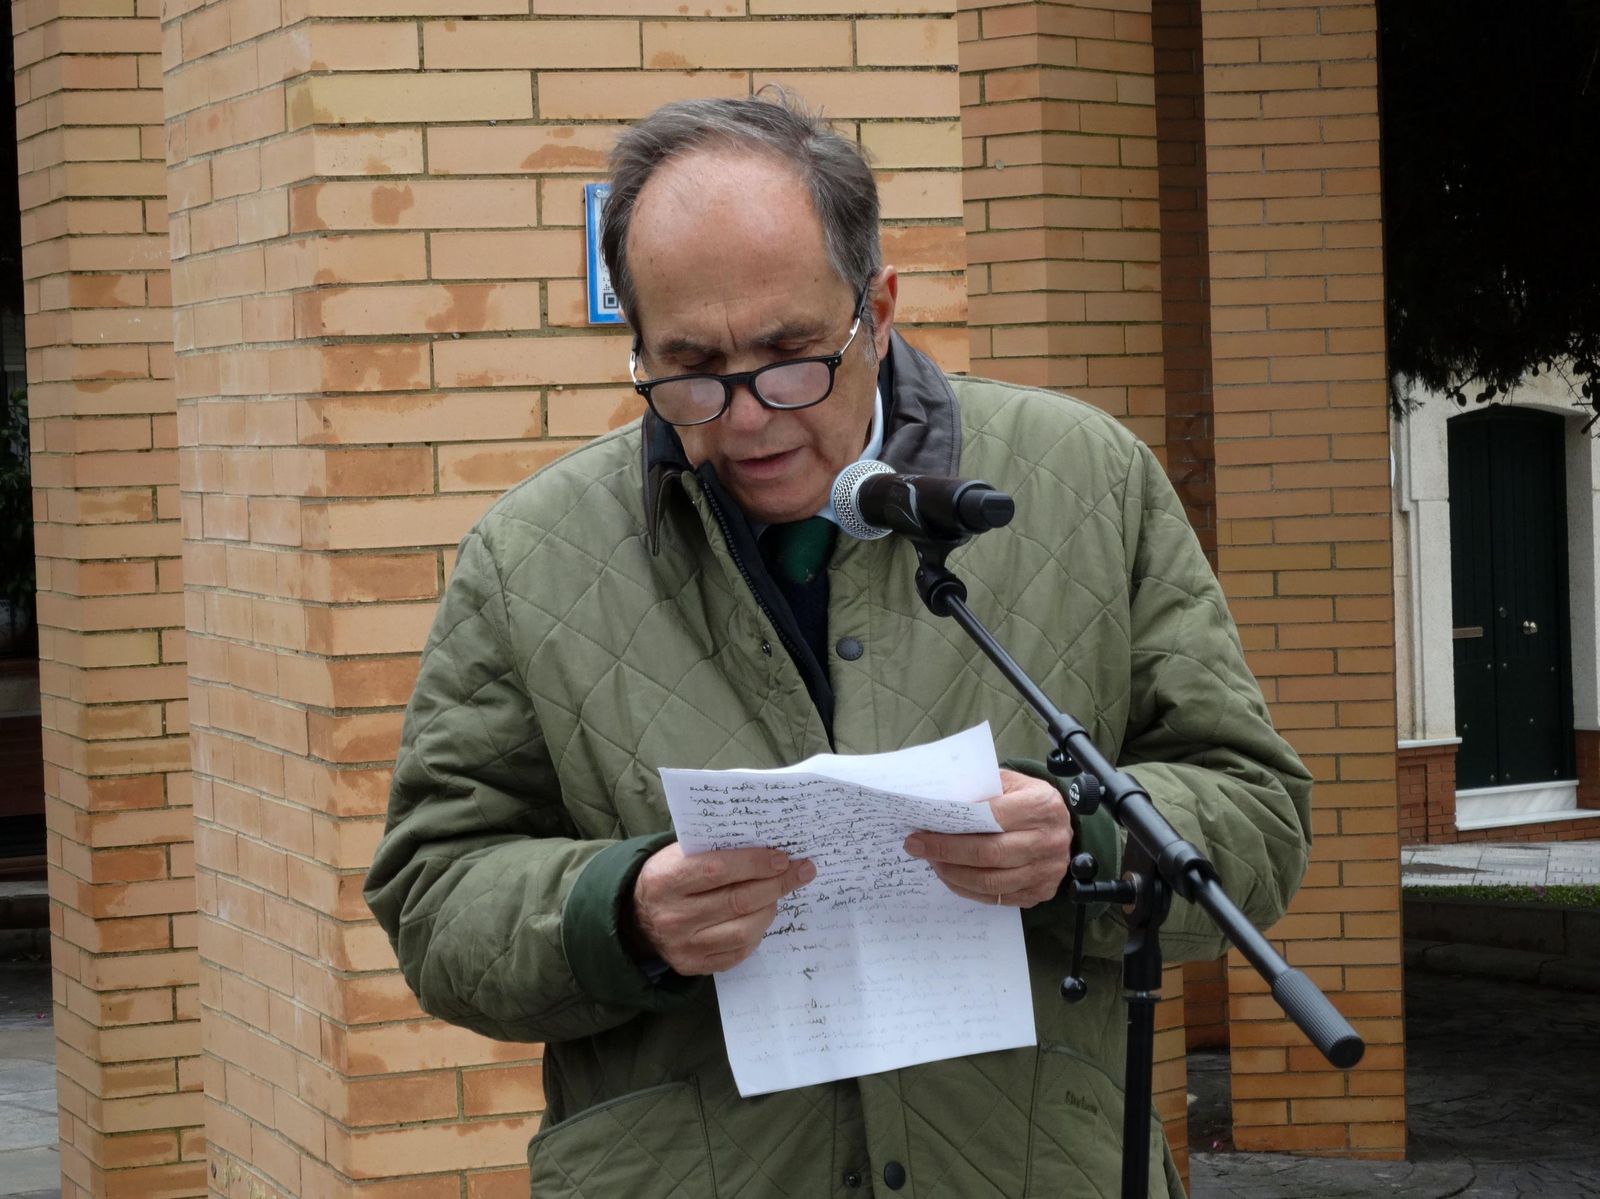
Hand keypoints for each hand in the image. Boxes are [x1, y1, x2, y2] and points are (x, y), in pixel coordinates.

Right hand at [631, 844, 814, 975]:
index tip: (782, 857)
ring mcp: (683, 946)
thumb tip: (768, 848)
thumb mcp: (679, 854)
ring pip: (743, 931)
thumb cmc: (668, 876)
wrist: (636, 917)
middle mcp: (673, 916)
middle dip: (776, 884)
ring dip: (769, 909)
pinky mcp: (693, 966)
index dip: (755, 863)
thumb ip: (715, 850)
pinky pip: (738, 952)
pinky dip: (756, 933)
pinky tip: (760, 916)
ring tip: (778, 894)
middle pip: (737, 901)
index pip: (718, 870)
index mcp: (665, 880)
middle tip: (800, 871)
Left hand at [903, 769, 1071, 907]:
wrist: (1062, 825)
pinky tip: (951, 876)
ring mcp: (1047, 870)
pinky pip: (997, 898)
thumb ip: (980, 790)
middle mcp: (1049, 840)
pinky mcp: (1040, 892)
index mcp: (1041, 806)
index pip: (991, 819)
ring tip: (932, 862)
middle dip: (946, 852)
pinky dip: (968, 890)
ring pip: (991, 882)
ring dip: (953, 874)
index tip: (921, 831)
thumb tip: (938, 806)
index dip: (953, 830)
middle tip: (917, 847)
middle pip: (989, 854)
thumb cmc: (1027, 799)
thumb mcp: (1010, 783)